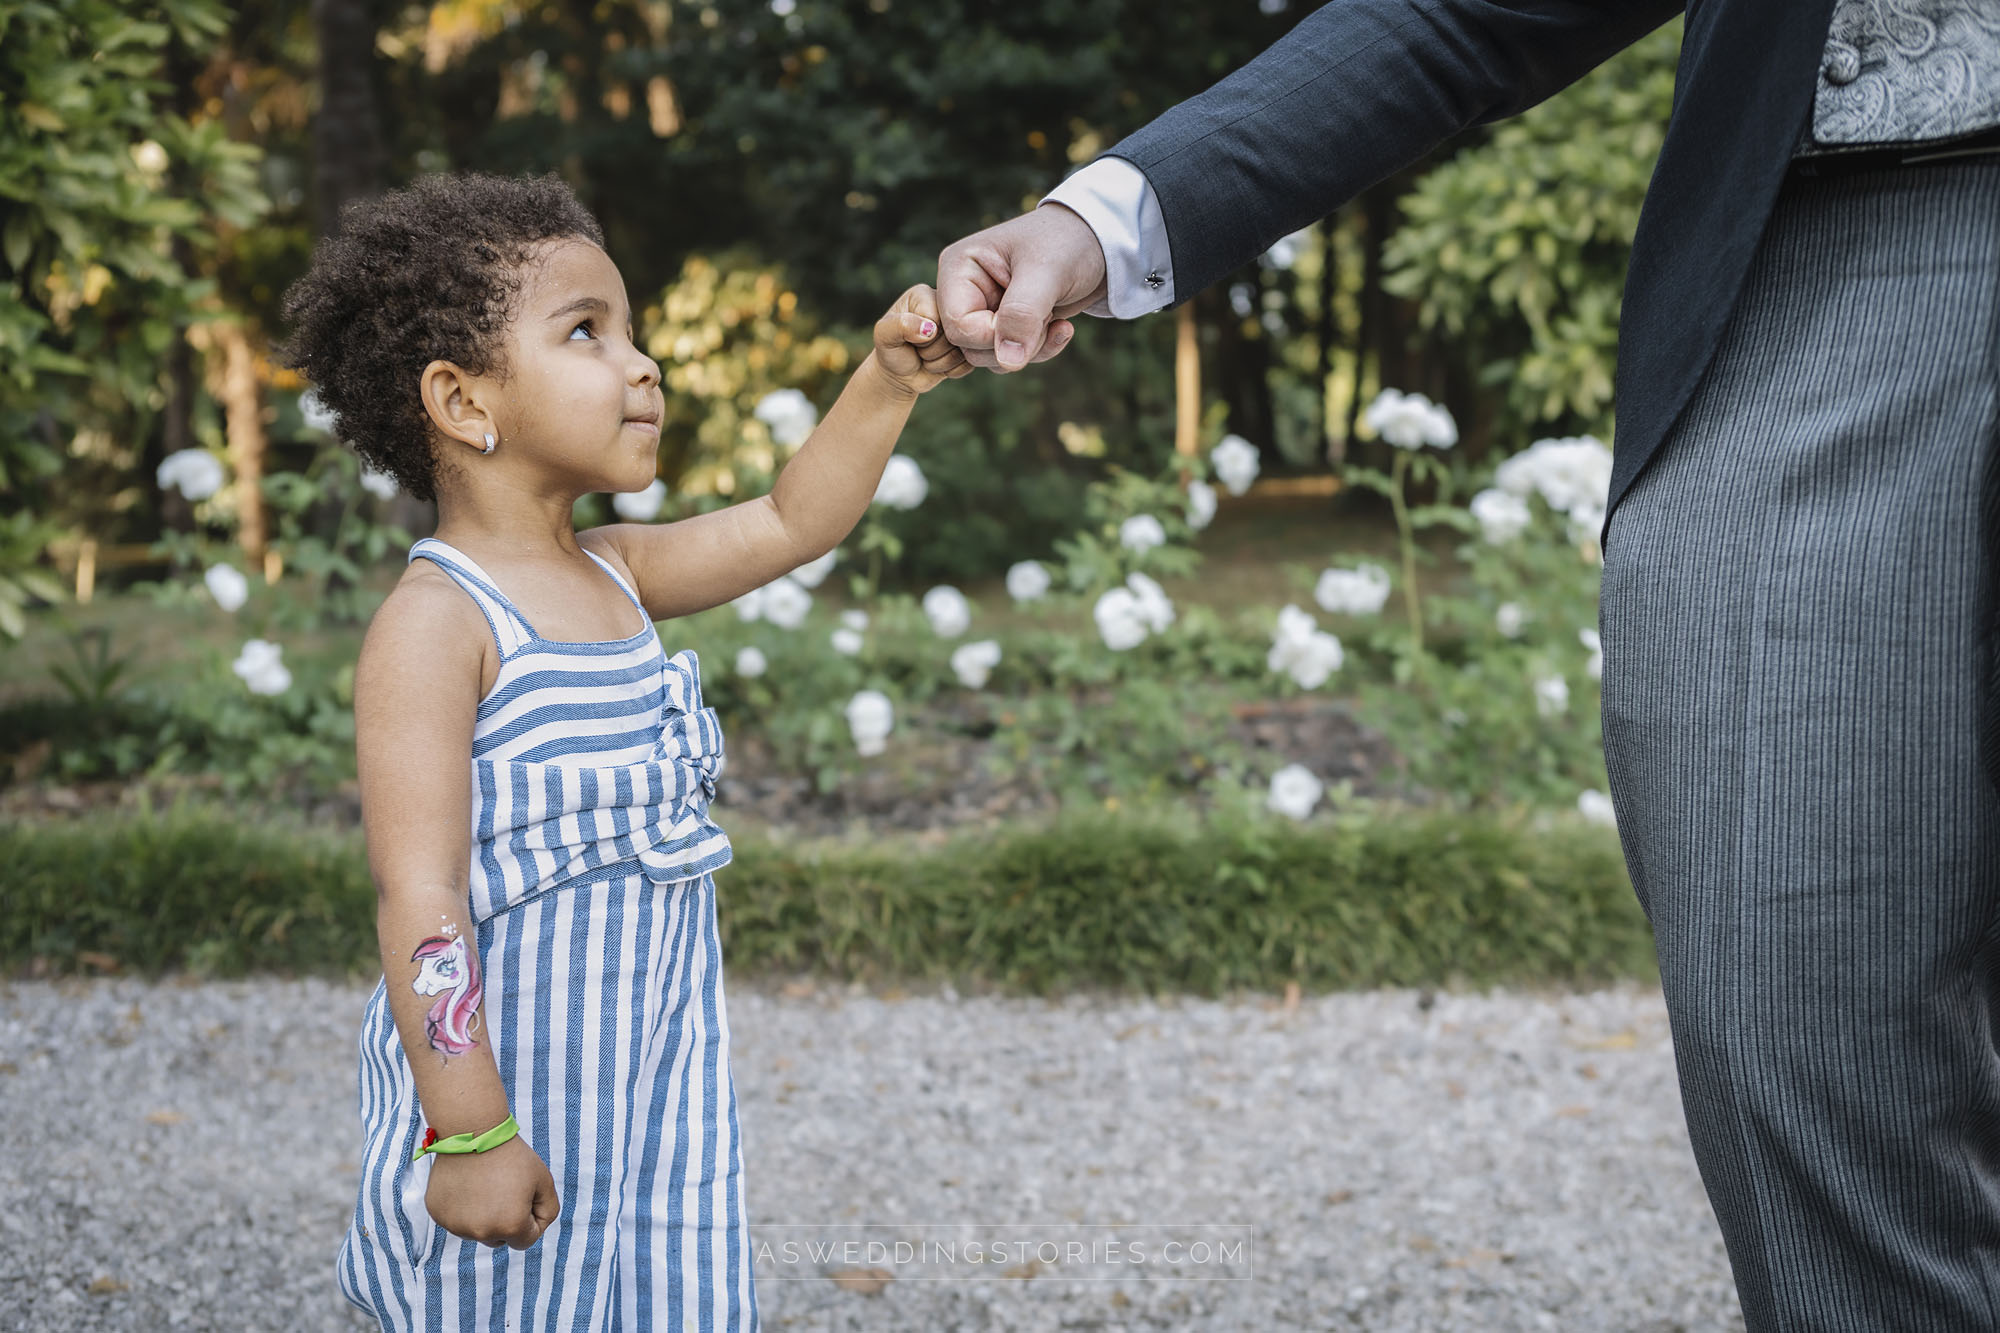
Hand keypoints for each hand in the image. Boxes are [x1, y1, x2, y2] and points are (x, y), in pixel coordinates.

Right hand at [424, 1136, 560, 1250]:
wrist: (473, 1132)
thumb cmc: (512, 1156)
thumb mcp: (544, 1181)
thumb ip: (547, 1211)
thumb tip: (531, 1230)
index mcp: (511, 1227)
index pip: (526, 1240)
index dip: (530, 1218)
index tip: (525, 1196)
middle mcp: (481, 1233)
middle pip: (499, 1239)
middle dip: (506, 1220)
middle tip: (503, 1189)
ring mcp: (456, 1225)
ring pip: (476, 1230)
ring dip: (483, 1215)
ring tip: (484, 1184)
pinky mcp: (438, 1214)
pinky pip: (456, 1219)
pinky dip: (462, 1208)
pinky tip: (466, 1184)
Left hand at [873, 284, 970, 397]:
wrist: (899, 374)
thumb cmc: (891, 350)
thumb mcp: (884, 336)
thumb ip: (900, 325)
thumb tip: (930, 328)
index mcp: (924, 295)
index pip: (937, 316)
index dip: (924, 336)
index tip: (910, 338)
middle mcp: (946, 305)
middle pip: (953, 333)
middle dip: (932, 351)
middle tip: (919, 350)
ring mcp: (961, 325)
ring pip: (963, 350)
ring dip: (940, 362)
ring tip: (927, 357)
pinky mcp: (970, 344)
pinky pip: (969, 363)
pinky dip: (951, 370)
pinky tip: (940, 364)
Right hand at [937, 202, 1106, 372]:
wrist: (1096, 244)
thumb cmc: (1067, 242)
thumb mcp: (1046, 272)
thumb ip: (1023, 315)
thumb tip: (1008, 362)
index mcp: (959, 268)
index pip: (958, 325)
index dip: (994, 336)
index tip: (1033, 317)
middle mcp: (964, 292)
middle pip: (971, 348)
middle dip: (1017, 343)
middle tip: (1047, 312)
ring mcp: (984, 311)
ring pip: (992, 358)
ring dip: (1031, 348)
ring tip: (1053, 313)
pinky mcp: (1004, 327)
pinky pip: (1011, 358)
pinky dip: (1040, 350)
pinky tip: (1062, 327)